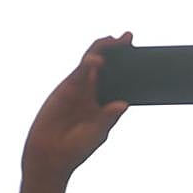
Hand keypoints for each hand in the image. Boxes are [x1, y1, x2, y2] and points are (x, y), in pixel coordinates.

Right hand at [20, 34, 131, 181]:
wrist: (51, 155)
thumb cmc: (76, 148)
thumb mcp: (98, 133)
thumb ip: (109, 117)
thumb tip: (124, 104)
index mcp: (103, 103)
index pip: (118, 79)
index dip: (128, 67)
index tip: (141, 57)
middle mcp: (92, 92)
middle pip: (107, 65)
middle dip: (117, 50)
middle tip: (129, 37)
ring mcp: (79, 88)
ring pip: (92, 61)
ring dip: (103, 48)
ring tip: (115, 40)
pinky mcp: (66, 88)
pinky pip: (78, 71)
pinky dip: (88, 64)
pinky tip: (98, 60)